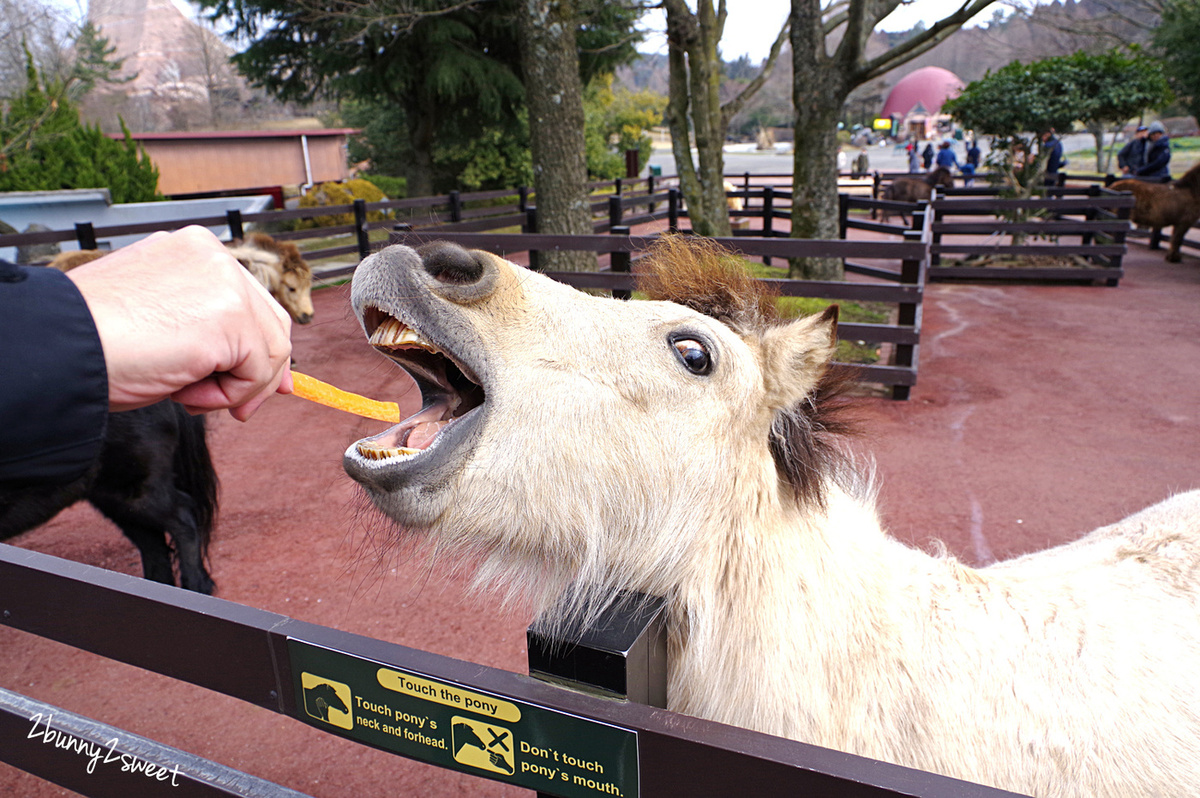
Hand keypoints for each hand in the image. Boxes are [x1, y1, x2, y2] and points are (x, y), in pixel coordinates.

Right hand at [67, 226, 293, 419]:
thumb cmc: (96, 342)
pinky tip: (183, 392)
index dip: (257, 350)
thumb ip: (217, 338)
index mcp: (194, 251)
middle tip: (233, 408)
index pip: (251, 302)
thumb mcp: (167, 330)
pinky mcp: (230, 315)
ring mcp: (225, 282)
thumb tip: (284, 378)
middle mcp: (214, 257)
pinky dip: (228, 397)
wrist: (59, 348)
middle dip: (259, 374)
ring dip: (235, 388)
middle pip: (272, 323)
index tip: (246, 387)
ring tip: (186, 394)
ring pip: (272, 350)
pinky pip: (259, 371)